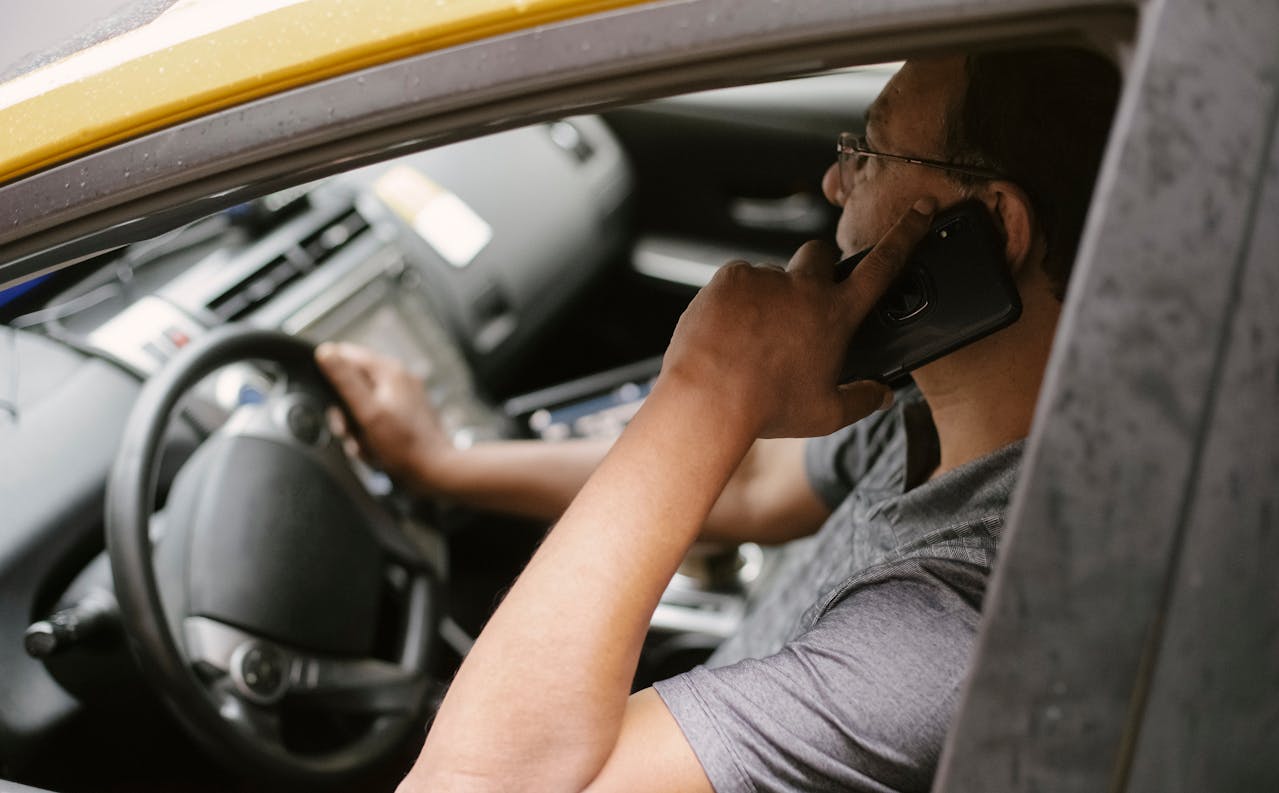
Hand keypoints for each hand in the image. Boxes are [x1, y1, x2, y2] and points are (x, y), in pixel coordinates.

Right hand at [314, 342, 453, 490]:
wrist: (436, 470)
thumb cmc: (404, 445)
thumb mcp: (368, 412)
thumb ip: (345, 380)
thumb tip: (325, 351)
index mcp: (389, 371)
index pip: (346, 355)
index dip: (330, 376)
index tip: (331, 402)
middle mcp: (398, 378)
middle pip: (352, 384)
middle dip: (344, 411)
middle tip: (348, 431)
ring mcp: (403, 396)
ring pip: (362, 405)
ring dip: (356, 428)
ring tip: (365, 445)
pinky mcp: (405, 414)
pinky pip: (375, 419)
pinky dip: (370, 435)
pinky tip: (374, 450)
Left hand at [659, 197, 935, 439]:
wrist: (709, 400)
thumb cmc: (766, 408)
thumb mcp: (825, 414)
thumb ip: (861, 400)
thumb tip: (882, 394)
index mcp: (836, 314)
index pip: (883, 265)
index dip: (906, 233)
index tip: (920, 209)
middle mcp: (803, 287)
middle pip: (822, 254)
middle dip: (818, 268)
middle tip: (802, 300)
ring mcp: (765, 278)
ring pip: (772, 274)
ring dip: (768, 295)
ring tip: (751, 335)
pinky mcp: (730, 277)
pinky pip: (738, 279)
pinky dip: (735, 300)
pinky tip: (729, 329)